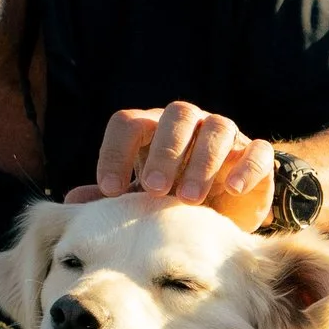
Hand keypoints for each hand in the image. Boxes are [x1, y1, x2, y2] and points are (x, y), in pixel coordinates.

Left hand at [74, 102, 274, 229]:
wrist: (224, 212)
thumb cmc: (171, 200)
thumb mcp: (140, 199)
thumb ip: (110, 197)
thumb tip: (71, 201)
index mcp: (153, 129)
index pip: (129, 124)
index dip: (116, 153)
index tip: (109, 190)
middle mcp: (190, 124)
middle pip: (178, 116)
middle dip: (165, 152)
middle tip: (155, 190)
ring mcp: (226, 135)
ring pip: (218, 129)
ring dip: (202, 162)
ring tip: (189, 200)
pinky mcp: (255, 155)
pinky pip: (257, 151)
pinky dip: (246, 167)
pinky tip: (232, 189)